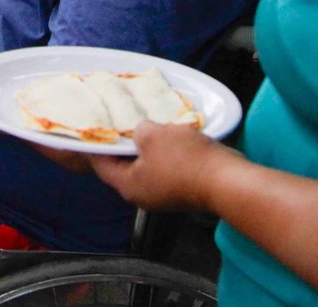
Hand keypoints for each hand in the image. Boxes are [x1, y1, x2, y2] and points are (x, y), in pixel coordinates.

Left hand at [87, 122, 230, 211]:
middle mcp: (144, 195)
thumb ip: (138, 130)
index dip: (96, 146)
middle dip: (124, 144)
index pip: (102, 164)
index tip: (91, 132)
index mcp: (129, 186)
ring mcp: (164, 194)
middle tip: (121, 123)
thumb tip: (141, 132)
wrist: (226, 180)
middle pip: (124, 166)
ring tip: (149, 125)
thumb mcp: (152, 134)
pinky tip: (171, 135)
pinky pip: (167, 168)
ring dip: (148, 146)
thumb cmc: (184, 160)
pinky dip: (165, 152)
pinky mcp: (183, 190)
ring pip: (148, 165)